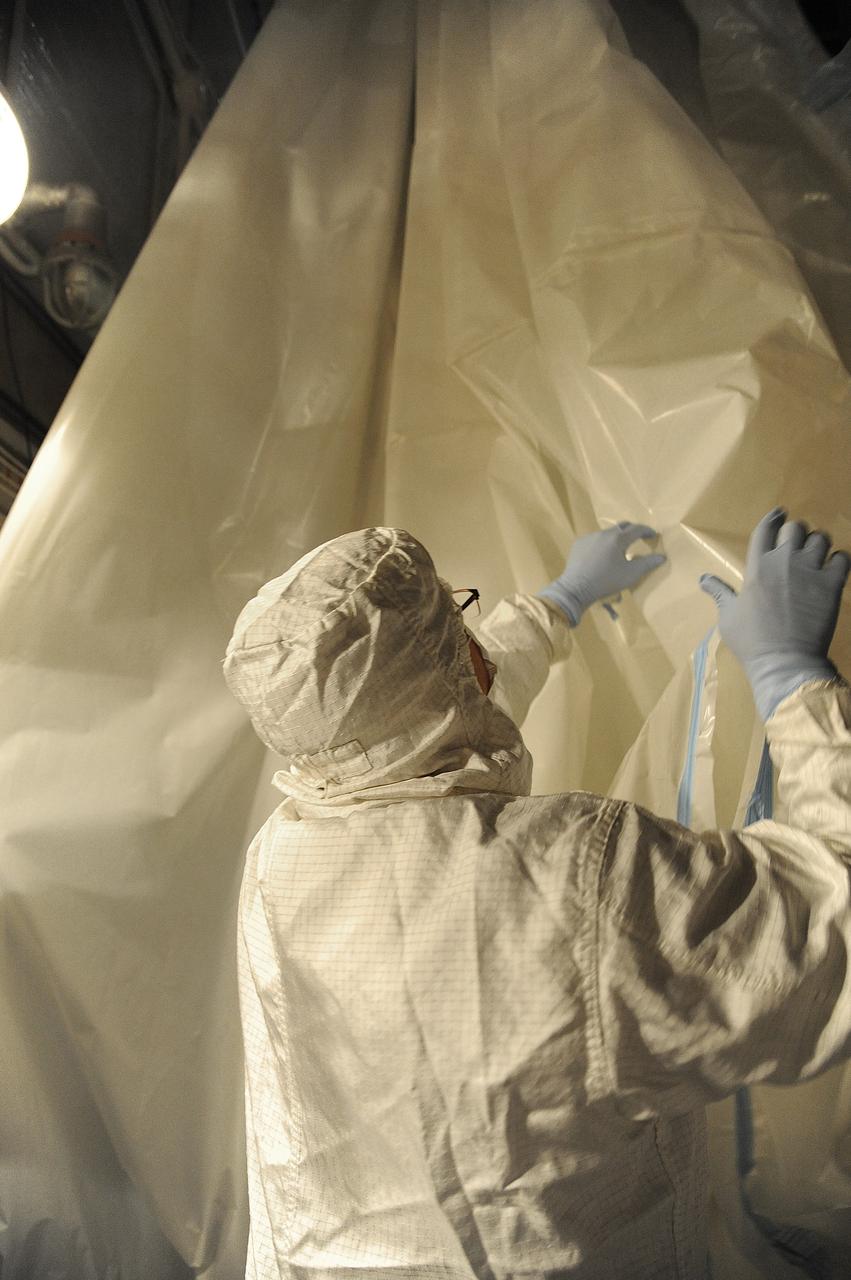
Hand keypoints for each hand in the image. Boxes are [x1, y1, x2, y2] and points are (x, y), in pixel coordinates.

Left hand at [538, 522, 665, 625]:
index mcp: (618, 538)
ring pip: (607, 533)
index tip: (653, 535)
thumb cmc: (606, 581)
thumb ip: (647, 564)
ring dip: (616, 537)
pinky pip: (594, 539)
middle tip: (639, 537)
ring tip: (619, 549)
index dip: (647, 531)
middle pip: (622, 526)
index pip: (637, 529)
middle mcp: (604, 533)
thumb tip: (662, 556)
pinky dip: (602, 544)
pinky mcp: (579, 543)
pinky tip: (602, 555)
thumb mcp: (630, 574)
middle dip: (632, 530)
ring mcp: (590, 537)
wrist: (576, 588)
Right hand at [700, 508, 849, 719]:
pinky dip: (838, 560)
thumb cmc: (751, 641)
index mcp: (757, 566)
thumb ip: (720, 592)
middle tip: (797, 542)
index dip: (773, 518)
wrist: (785, 661)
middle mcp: (784, 561)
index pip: (765, 529)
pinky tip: (833, 569)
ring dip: (818, 543)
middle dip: (796, 532)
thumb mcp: (728, 616)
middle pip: (795, 528)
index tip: (779, 513)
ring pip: (821, 538)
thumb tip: (703, 579)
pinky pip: (842, 558)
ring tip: (816, 553)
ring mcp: (810, 571)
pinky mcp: (832, 584)